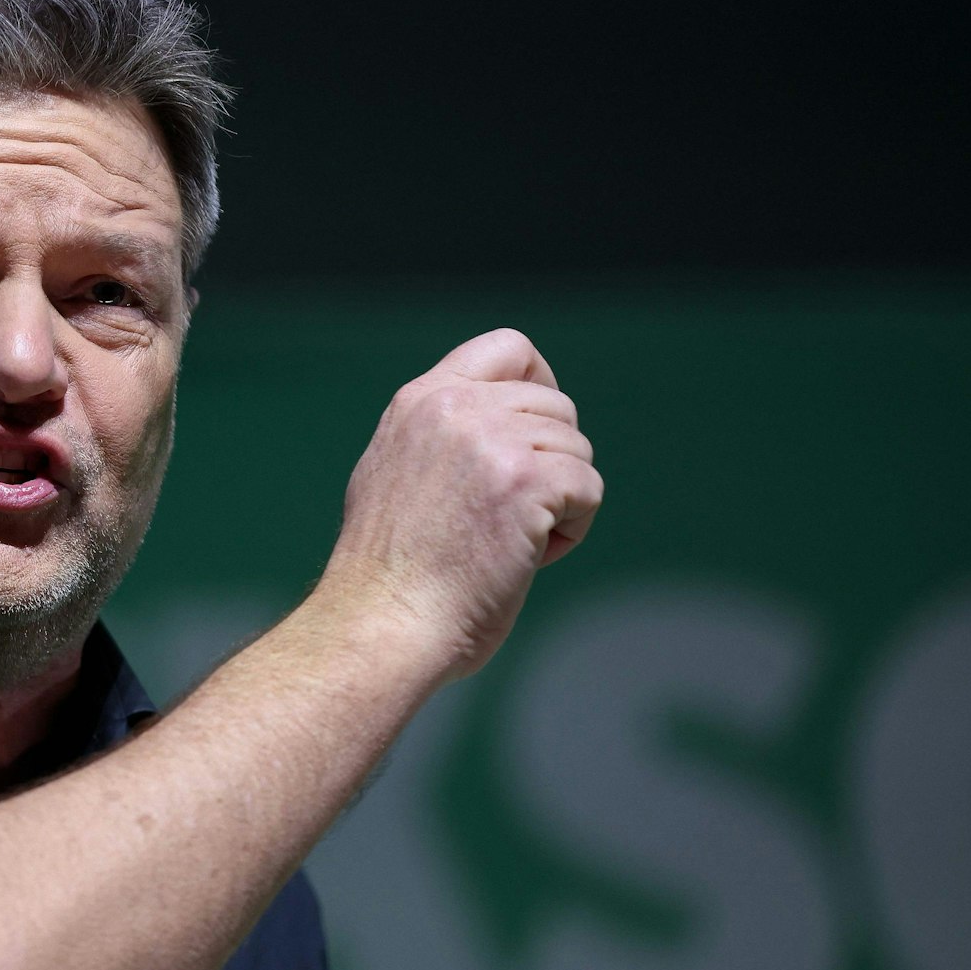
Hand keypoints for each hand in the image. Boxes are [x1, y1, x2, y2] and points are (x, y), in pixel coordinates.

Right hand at [314, 329, 601, 678]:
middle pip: (555, 406)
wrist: (382, 621)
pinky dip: (574, 529)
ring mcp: (490, 441)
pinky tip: (532, 557)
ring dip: (561, 501)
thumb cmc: (389, 575)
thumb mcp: (393, 473)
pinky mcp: (525, 481)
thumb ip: (438, 437)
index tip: (536, 434)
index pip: (507, 348)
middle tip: (516, 516)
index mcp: (420, 401)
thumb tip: (497, 430)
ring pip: (576, 450)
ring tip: (515, 544)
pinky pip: (588, 488)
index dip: (539, 383)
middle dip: (551, 461)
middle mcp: (454, 408)